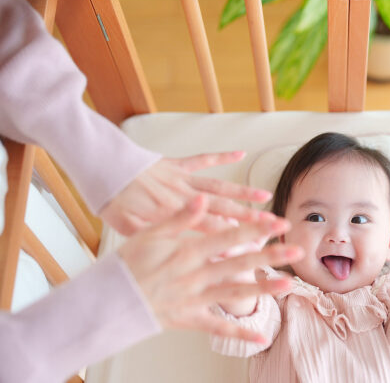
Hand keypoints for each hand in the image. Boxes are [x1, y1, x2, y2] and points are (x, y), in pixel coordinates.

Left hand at [100, 152, 273, 234]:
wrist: (101, 166)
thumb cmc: (112, 200)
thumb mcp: (126, 227)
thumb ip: (152, 237)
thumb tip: (175, 252)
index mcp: (172, 216)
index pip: (209, 231)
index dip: (232, 239)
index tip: (253, 247)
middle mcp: (183, 197)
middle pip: (222, 211)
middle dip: (249, 219)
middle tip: (272, 225)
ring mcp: (183, 179)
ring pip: (219, 187)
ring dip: (243, 193)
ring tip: (267, 197)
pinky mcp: (178, 163)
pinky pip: (203, 159)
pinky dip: (222, 155)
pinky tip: (241, 153)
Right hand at [118, 195, 303, 342]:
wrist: (107, 300)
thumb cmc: (127, 264)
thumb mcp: (149, 234)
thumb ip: (178, 218)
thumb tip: (202, 200)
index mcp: (187, 251)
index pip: (228, 236)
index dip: (255, 228)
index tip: (277, 221)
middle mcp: (195, 275)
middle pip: (239, 264)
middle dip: (270, 257)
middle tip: (297, 250)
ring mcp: (194, 299)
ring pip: (234, 294)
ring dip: (264, 290)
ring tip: (290, 284)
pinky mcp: (189, 320)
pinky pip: (217, 328)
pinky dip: (239, 334)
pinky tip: (261, 337)